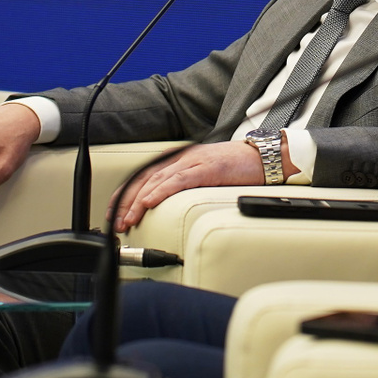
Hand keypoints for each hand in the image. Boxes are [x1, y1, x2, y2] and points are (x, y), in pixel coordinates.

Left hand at [114, 138, 291, 232]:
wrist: (264, 157)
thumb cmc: (238, 169)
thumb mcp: (205, 176)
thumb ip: (187, 185)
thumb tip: (169, 206)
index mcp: (181, 160)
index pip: (145, 176)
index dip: (126, 193)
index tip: (113, 211)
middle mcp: (183, 158)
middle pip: (146, 179)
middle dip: (127, 201)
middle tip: (115, 221)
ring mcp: (194, 162)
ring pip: (158, 180)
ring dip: (139, 201)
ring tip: (127, 217)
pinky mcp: (207, 168)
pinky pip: (179, 181)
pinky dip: (161, 191)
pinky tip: (150, 202)